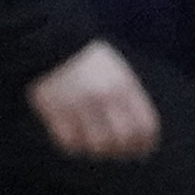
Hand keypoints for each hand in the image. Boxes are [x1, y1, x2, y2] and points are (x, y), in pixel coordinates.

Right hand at [26, 41, 158, 163]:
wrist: (50, 42)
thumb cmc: (89, 63)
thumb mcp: (118, 73)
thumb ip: (131, 100)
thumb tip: (143, 137)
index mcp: (124, 86)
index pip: (145, 126)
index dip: (144, 144)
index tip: (140, 151)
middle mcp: (104, 96)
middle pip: (122, 140)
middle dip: (121, 151)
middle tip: (115, 152)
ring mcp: (79, 104)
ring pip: (97, 145)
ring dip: (97, 150)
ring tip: (92, 144)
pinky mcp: (54, 110)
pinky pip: (69, 142)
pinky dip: (73, 145)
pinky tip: (73, 137)